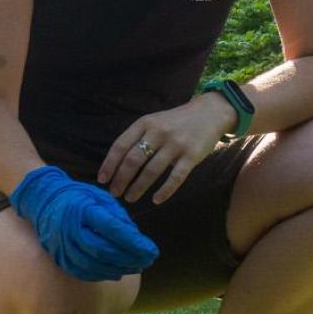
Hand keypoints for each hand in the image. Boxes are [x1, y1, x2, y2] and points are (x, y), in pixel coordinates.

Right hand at [10, 166, 159, 281]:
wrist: (44, 202)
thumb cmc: (78, 198)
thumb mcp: (101, 198)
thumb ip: (118, 217)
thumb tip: (137, 240)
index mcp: (83, 210)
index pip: (113, 230)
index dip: (135, 243)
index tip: (152, 250)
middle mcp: (70, 229)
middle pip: (105, 250)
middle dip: (130, 258)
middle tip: (148, 261)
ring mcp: (62, 245)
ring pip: (95, 264)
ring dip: (119, 269)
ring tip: (136, 267)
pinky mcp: (60, 257)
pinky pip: (83, 272)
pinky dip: (103, 274)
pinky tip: (117, 272)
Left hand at [98, 93, 237, 204]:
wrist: (210, 113)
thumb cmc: (175, 121)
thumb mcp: (153, 122)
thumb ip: (137, 137)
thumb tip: (117, 164)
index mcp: (144, 124)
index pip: (120, 146)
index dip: (109, 164)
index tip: (102, 180)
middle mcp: (158, 133)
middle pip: (133, 160)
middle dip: (121, 179)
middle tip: (114, 193)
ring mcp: (176, 144)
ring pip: (151, 171)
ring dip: (138, 187)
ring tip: (130, 198)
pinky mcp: (192, 156)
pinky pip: (176, 177)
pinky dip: (165, 191)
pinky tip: (156, 200)